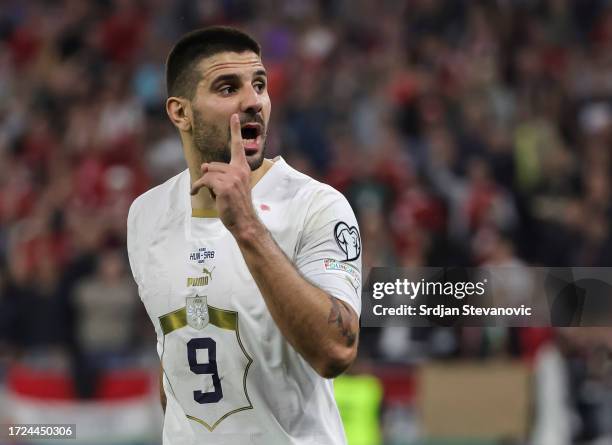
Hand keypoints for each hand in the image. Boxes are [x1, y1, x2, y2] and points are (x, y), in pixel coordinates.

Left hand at [190, 113, 258, 235]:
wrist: (244, 221)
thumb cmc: (237, 205)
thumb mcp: (231, 186)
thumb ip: (220, 174)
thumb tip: (203, 165)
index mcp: (243, 168)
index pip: (238, 146)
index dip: (235, 130)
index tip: (234, 116)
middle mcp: (240, 170)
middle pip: (213, 165)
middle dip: (208, 176)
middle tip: (212, 189)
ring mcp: (233, 178)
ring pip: (208, 173)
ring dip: (203, 184)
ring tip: (206, 193)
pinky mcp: (225, 186)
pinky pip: (204, 180)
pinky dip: (197, 187)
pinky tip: (195, 193)